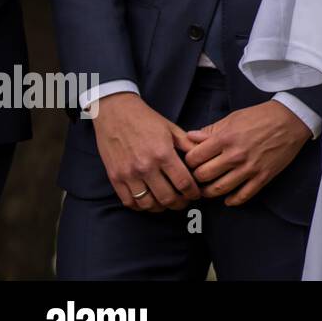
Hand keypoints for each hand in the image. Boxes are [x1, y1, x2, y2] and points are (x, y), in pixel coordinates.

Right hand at [92, 93, 200, 211]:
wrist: (115, 113)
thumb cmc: (146, 120)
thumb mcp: (172, 129)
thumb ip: (189, 145)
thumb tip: (206, 156)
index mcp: (163, 154)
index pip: (183, 183)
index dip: (193, 193)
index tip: (196, 194)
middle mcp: (145, 167)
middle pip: (167, 198)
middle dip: (180, 203)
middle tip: (184, 201)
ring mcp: (128, 174)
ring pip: (148, 204)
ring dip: (161, 207)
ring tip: (168, 202)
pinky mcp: (115, 178)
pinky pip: (129, 202)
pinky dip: (141, 206)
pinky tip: (149, 201)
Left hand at [183, 101, 311, 205]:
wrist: (291, 120)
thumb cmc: (262, 116)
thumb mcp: (234, 117)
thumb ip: (211, 129)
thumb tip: (190, 138)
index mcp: (225, 138)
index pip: (194, 158)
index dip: (189, 161)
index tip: (192, 162)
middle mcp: (235, 155)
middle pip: (203, 176)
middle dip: (196, 177)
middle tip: (198, 176)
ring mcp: (249, 168)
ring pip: (219, 189)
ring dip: (209, 192)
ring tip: (208, 189)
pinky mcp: (263, 177)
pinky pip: (243, 196)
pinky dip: (232, 200)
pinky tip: (228, 198)